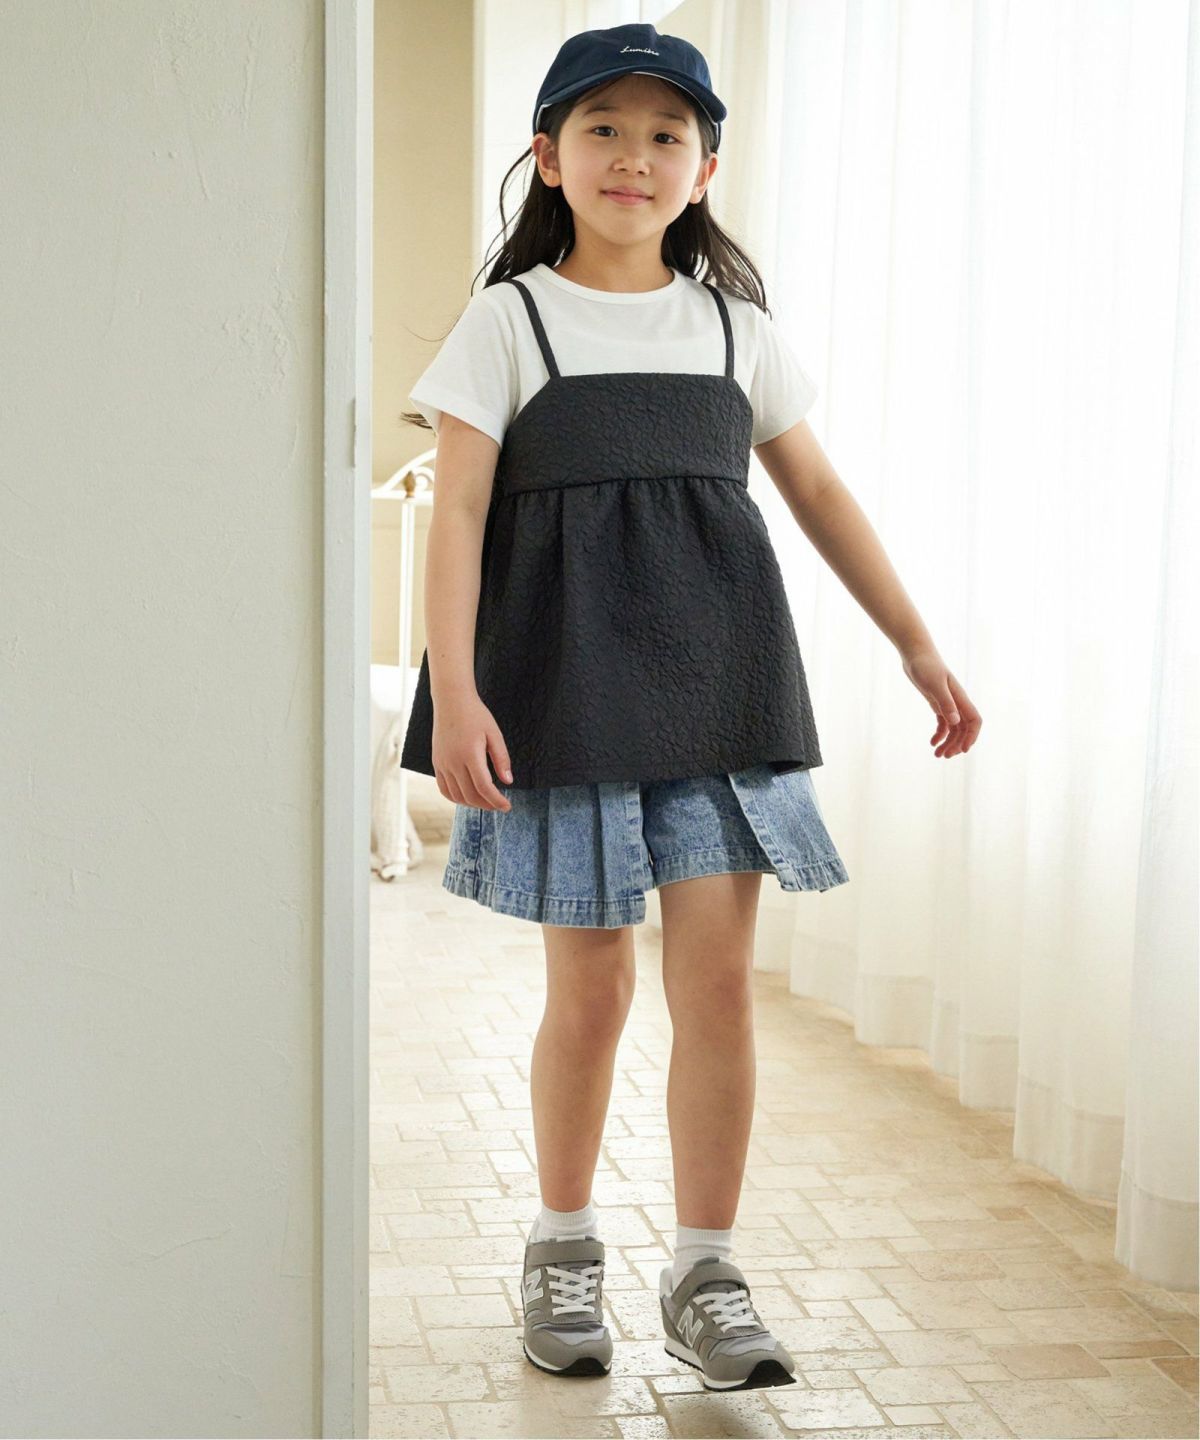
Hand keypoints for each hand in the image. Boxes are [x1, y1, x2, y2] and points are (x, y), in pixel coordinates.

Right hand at [431, 693, 513, 808]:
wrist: (451, 701)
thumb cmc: (476, 715)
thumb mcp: (494, 734)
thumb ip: (501, 758)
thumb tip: (508, 781)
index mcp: (469, 754)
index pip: (484, 787)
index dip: (496, 800)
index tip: (507, 806)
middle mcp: (453, 762)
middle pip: (470, 795)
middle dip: (487, 804)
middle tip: (500, 805)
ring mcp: (442, 764)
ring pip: (456, 796)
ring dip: (472, 804)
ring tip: (486, 802)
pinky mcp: (436, 763)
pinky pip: (444, 789)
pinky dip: (456, 798)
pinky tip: (468, 797)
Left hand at [901, 648, 981, 758]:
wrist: (915, 654)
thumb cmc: (925, 666)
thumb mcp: (934, 684)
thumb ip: (945, 702)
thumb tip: (955, 722)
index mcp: (960, 698)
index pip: (974, 721)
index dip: (971, 736)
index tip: (962, 750)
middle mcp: (956, 702)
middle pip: (964, 729)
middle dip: (956, 744)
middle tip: (944, 756)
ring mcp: (947, 702)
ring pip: (954, 728)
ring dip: (948, 742)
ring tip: (937, 755)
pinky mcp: (937, 702)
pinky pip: (943, 723)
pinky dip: (940, 734)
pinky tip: (932, 742)